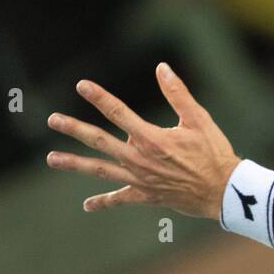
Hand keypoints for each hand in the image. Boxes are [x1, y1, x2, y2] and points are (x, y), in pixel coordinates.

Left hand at [46, 62, 240, 218]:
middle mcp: (139, 159)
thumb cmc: (214, 153)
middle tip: (52, 120)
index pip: (118, 113)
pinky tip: (87, 205)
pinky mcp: (145, 195)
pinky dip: (103, 201)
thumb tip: (162, 68)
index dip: (99, 97)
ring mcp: (139, 179)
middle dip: (74, 129)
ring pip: (100, 170)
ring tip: (51, 158)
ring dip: (74, 164)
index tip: (82, 86)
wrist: (223, 191)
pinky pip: (119, 198)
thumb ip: (177, 93)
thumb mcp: (199, 119)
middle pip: (99, 141)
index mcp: (151, 138)